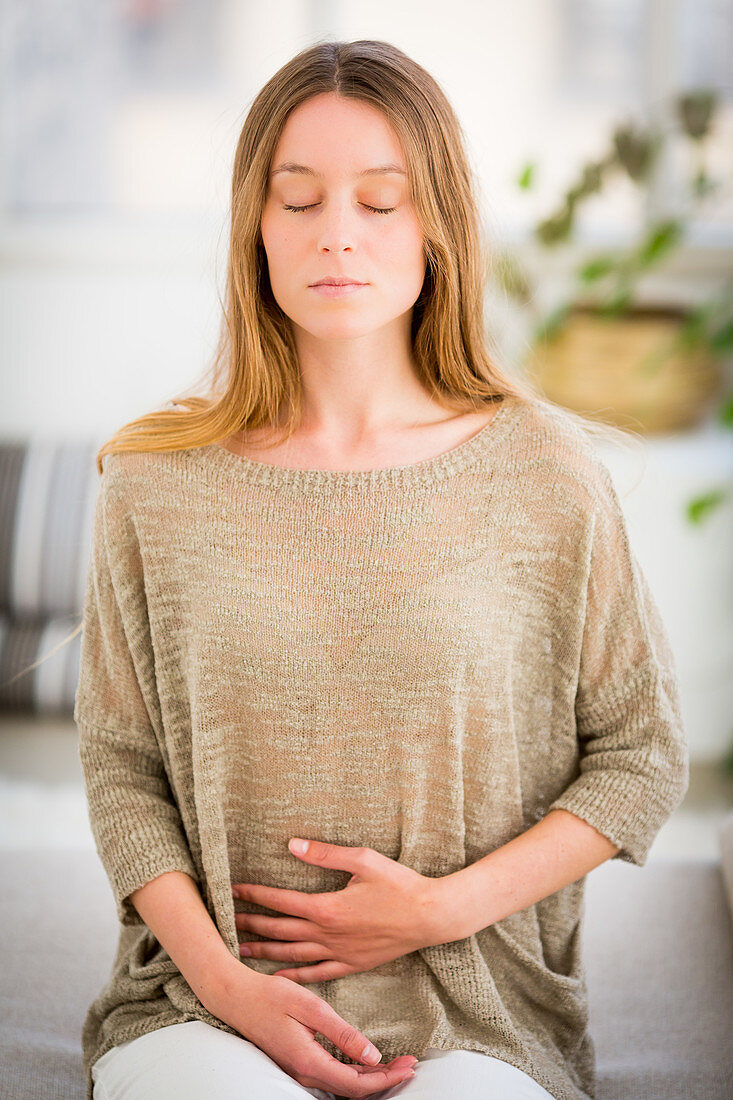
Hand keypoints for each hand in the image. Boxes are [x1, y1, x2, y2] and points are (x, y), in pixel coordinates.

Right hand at [206, 963, 417, 1097]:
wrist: (234, 996)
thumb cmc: (270, 995)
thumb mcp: (310, 1007)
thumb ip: (342, 1033)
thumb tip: (372, 1056)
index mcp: (309, 1061)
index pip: (357, 1084)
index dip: (386, 1079)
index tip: (409, 1066)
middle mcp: (303, 1073)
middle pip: (352, 1089)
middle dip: (384, 1080)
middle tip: (410, 1064)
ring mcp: (297, 1070)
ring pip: (341, 1085)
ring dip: (370, 1078)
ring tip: (395, 1063)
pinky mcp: (295, 1063)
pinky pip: (330, 1076)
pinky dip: (353, 1072)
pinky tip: (365, 1061)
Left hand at [232, 838, 441, 981]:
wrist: (430, 916)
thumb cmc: (399, 884)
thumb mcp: (363, 859)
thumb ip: (324, 854)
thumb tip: (292, 844)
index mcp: (327, 907)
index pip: (281, 901)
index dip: (254, 895)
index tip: (233, 890)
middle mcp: (328, 934)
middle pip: (280, 930)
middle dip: (251, 924)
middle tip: (225, 921)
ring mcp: (340, 953)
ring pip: (293, 955)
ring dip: (265, 950)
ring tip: (240, 948)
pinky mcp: (353, 964)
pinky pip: (317, 974)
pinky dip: (294, 976)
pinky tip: (278, 976)